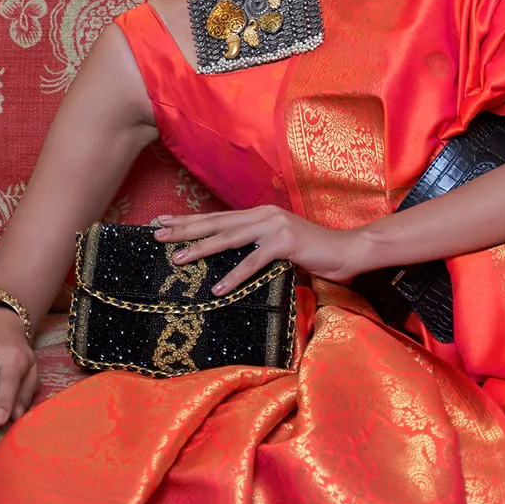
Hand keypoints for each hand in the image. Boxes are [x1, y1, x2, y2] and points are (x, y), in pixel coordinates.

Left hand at [154, 206, 369, 294]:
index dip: (189, 220)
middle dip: (185, 229)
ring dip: (201, 249)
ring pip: (229, 239)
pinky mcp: (285, 244)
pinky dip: (234, 276)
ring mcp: (274, 227)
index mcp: (259, 215)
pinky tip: (217, 288)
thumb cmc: (313, 253)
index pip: (218, 218)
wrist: (348, 251)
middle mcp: (263, 215)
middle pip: (216, 223)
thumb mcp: (278, 247)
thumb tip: (227, 261)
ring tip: (178, 260)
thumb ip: (255, 247)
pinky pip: (253, 262)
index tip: (163, 222)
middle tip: (156, 234)